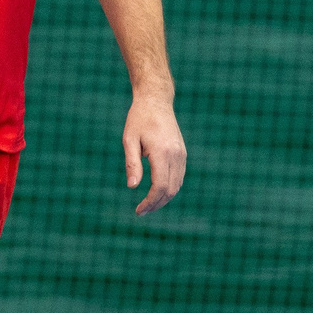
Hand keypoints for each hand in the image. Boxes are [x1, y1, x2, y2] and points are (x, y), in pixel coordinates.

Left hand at [122, 92, 185, 214]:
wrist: (156, 101)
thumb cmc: (139, 119)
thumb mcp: (129, 139)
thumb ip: (132, 163)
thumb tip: (132, 187)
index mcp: (162, 151)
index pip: (160, 186)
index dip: (150, 202)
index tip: (139, 210)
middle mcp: (176, 155)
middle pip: (170, 189)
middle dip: (156, 204)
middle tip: (141, 211)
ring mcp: (181, 154)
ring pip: (177, 186)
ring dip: (164, 198)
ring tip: (148, 205)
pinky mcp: (182, 153)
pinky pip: (179, 177)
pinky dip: (169, 189)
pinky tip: (157, 192)